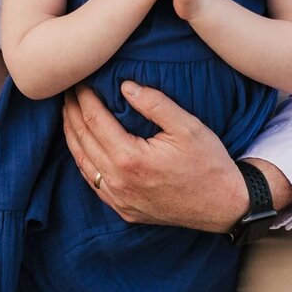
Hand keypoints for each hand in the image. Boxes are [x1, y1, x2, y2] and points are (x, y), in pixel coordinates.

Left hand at [62, 80, 248, 230]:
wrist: (224, 206)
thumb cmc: (209, 163)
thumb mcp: (187, 127)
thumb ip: (155, 104)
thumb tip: (125, 86)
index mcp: (130, 158)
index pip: (94, 120)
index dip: (84, 98)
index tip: (79, 81)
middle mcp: (118, 182)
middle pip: (81, 140)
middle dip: (72, 113)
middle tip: (66, 91)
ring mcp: (119, 199)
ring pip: (82, 163)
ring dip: (72, 136)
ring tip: (68, 114)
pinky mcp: (123, 210)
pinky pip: (93, 183)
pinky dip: (82, 161)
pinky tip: (81, 147)